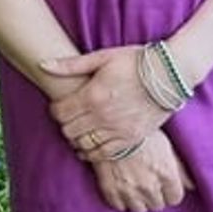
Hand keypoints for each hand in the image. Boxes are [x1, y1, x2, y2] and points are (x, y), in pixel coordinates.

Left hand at [43, 44, 162, 157]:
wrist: (170, 74)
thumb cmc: (135, 61)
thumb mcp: (102, 57)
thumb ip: (71, 65)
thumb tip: (43, 64)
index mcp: (92, 95)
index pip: (60, 113)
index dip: (55, 110)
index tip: (60, 105)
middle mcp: (102, 116)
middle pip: (68, 131)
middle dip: (65, 124)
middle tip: (70, 117)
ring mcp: (117, 130)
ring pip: (83, 145)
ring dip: (77, 138)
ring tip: (81, 129)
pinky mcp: (131, 139)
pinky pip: (103, 154)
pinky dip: (92, 152)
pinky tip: (91, 144)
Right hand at [89, 130, 193, 211]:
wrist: (111, 125)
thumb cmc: (142, 132)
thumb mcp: (166, 146)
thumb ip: (180, 169)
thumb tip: (192, 186)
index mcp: (166, 175)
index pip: (175, 199)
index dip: (170, 191)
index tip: (163, 183)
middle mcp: (150, 187)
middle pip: (157, 205)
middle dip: (154, 195)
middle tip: (147, 181)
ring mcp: (129, 191)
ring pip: (139, 210)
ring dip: (138, 200)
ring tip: (133, 185)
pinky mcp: (111, 191)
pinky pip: (119, 206)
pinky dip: (120, 199)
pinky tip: (120, 186)